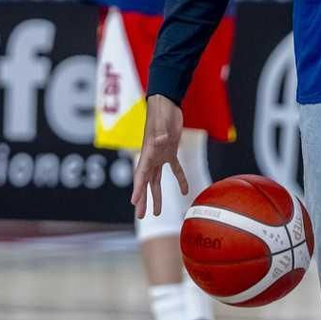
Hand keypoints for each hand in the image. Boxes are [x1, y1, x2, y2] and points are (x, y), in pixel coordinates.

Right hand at [130, 94, 186, 219]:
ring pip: (157, 180)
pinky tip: (185, 191)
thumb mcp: (161, 123)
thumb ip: (161, 133)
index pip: (140, 175)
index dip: (137, 189)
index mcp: (147, 153)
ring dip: (157, 195)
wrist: (167, 103)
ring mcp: (160, 155)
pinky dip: (180, 179)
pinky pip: (174, 169)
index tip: (134, 202)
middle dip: (143, 199)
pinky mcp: (170, 151)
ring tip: (158, 212)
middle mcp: (151, 157)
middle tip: (140, 216)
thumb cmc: (161, 113)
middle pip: (146, 182)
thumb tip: (161, 140)